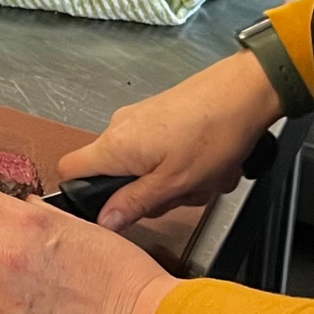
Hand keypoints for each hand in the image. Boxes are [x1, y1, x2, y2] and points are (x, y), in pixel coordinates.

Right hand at [54, 51, 284, 231]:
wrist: (244, 92)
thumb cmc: (212, 134)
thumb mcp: (174, 183)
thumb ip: (134, 204)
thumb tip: (104, 221)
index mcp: (114, 145)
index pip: (69, 171)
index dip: (82, 195)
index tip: (111, 210)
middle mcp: (119, 127)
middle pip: (114, 175)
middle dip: (148, 194)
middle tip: (181, 194)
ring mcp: (139, 119)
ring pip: (142, 166)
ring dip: (173, 180)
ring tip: (204, 177)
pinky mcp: (159, 115)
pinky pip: (160, 151)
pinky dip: (183, 164)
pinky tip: (208, 162)